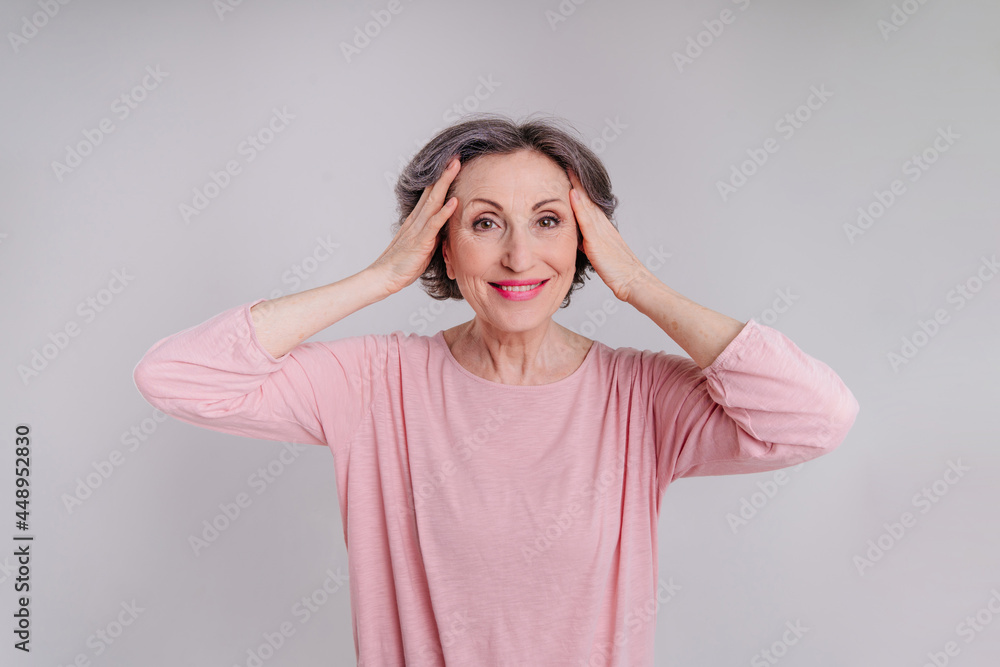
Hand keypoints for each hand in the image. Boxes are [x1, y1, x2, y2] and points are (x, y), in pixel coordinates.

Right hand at [369, 157, 460, 295]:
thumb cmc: (402, 265)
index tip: (450, 164)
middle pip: (432, 191)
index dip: (440, 178)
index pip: (430, 194)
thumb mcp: (421, 246)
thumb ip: (431, 235)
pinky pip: (434, 224)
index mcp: (416, 220)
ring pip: (434, 201)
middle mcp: (416, 220)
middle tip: (455, 156)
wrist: (384, 276)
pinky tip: (454, 201)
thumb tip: (443, 229)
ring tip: (455, 166)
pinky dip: (444, 212)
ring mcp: (418, 228)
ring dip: (445, 183)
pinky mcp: (421, 241)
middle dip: (444, 173)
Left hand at [567, 168, 651, 302]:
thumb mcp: (601, 255)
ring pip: (587, 203)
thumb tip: (579, 242)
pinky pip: (586, 219)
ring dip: (577, 185)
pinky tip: (572, 192)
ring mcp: (601, 231)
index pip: (589, 204)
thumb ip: (590, 245)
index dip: (580, 188)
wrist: (633, 282)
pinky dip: (579, 205)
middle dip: (577, 180)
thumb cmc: (619, 273)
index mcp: (603, 228)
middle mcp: (603, 226)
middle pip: (588, 198)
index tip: (570, 173)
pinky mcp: (598, 241)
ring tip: (568, 168)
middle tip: (567, 161)